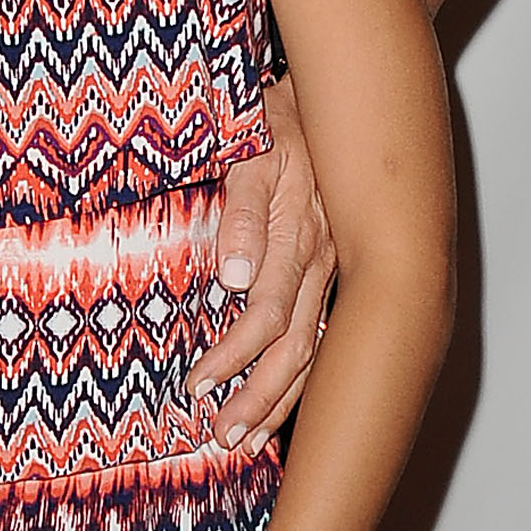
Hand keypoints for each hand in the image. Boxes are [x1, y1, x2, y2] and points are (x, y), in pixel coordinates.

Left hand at [189, 70, 336, 448]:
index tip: (198, 385)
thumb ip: (243, 211)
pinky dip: (301, 373)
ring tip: (246, 439)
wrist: (320, 92)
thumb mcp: (251, 149)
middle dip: (260, 398)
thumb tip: (234, 279)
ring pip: (313, 348)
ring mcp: (332, 266)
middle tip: (223, 439)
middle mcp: (322, 260)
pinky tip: (282, 401)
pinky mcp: (331, 265)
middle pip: (296, 348)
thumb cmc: (274, 117)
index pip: (267, 315)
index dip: (234, 356)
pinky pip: (320, 331)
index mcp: (301, 236)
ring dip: (281, 398)